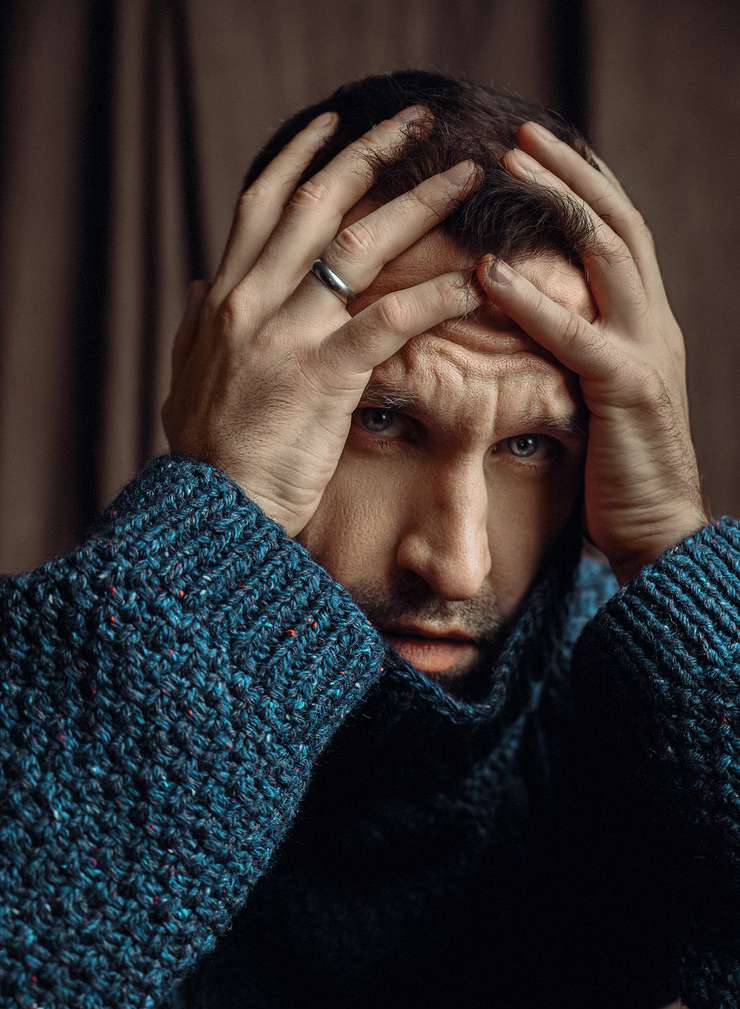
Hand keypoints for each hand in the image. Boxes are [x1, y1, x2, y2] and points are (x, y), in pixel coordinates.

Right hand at [162, 106, 481, 537]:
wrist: (211, 511)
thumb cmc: (207, 453)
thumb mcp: (186, 377)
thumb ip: (193, 325)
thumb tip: (197, 281)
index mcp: (223, 297)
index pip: (262, 204)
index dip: (301, 157)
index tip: (335, 124)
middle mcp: (251, 301)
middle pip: (317, 205)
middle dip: (371, 153)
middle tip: (418, 122)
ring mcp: (286, 335)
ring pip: (359, 248)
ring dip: (418, 205)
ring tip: (466, 178)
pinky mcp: (322, 376)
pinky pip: (388, 322)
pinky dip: (436, 297)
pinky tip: (475, 281)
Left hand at [476, 121, 708, 585]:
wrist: (658, 531)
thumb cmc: (616, 473)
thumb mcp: (596, 399)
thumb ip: (575, 355)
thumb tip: (525, 329)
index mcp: (645, 325)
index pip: (620, 237)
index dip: (585, 189)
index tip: (542, 154)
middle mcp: (653, 324)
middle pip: (618, 223)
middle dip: (571, 173)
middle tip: (519, 137)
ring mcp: (647, 350)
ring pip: (609, 254)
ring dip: (557, 203)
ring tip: (507, 166)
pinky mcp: (627, 387)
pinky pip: (576, 332)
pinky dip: (531, 298)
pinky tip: (489, 271)